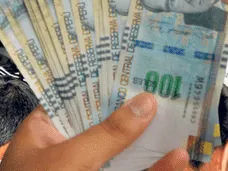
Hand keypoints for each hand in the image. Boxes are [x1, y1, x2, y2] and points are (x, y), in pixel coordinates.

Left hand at [0, 93, 188, 170]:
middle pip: (105, 122)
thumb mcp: (68, 160)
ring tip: (182, 125)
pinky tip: (175, 160)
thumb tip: (144, 103)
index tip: (139, 67)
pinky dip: (151, 168)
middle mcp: (65, 146)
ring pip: (121, 153)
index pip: (77, 93)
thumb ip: (106, 134)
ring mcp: (82, 168)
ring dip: (149, 141)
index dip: (108, 81)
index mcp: (45, 127)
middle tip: (171, 91)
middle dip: (136, 111)